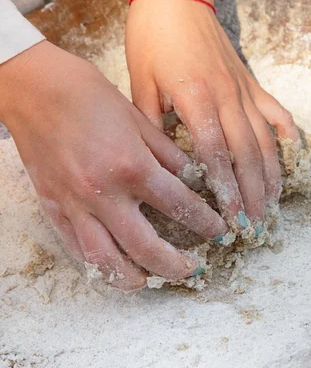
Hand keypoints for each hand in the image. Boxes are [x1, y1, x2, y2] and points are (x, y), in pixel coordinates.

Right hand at [0, 41, 228, 290]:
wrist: (34, 87)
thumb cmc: (89, 96)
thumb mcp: (139, 121)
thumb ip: (167, 155)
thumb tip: (191, 178)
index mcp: (131, 166)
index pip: (179, 206)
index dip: (205, 222)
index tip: (220, 232)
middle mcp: (103, 193)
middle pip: (145, 247)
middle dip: (175, 265)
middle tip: (192, 269)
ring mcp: (75, 204)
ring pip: (105, 260)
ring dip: (133, 277)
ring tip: (151, 280)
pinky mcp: (53, 207)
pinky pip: (76, 248)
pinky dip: (98, 263)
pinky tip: (115, 266)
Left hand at [126, 0, 301, 229]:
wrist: (177, 0)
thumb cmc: (153, 38)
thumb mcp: (139, 80)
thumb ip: (150, 124)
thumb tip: (158, 164)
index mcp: (196, 96)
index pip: (215, 151)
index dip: (226, 186)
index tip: (230, 215)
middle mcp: (228, 97)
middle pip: (247, 153)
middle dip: (252, 192)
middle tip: (254, 223)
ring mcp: (245, 91)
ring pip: (265, 140)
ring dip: (271, 175)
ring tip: (273, 204)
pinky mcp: (253, 85)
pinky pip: (277, 114)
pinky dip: (287, 137)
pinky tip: (291, 157)